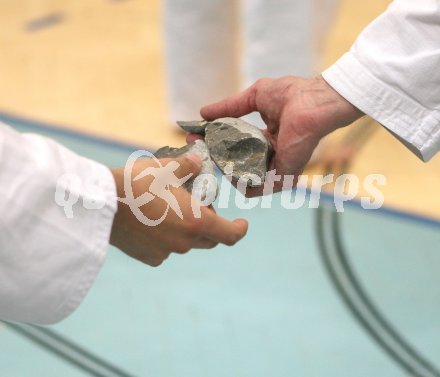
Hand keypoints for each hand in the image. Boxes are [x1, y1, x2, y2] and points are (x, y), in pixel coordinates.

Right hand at [109, 155, 247, 265]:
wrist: (100, 204)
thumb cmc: (136, 183)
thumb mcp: (165, 167)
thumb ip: (187, 166)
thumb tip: (198, 162)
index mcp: (196, 222)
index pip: (230, 235)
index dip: (240, 229)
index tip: (242, 223)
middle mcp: (184, 243)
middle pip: (209, 240)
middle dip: (211, 225)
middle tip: (198, 205)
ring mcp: (166, 252)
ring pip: (187, 244)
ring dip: (187, 230)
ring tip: (171, 210)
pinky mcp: (148, 257)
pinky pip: (166, 250)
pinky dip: (167, 238)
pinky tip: (153, 223)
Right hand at [195, 76, 363, 194]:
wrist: (313, 102)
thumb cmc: (290, 95)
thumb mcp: (254, 98)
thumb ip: (230, 106)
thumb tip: (202, 112)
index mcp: (266, 139)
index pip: (237, 148)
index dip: (216, 144)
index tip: (197, 138)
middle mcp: (270, 156)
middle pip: (238, 165)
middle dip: (216, 160)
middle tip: (198, 151)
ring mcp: (276, 168)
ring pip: (245, 180)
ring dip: (225, 173)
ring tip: (209, 160)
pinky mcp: (281, 177)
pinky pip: (256, 188)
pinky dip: (240, 185)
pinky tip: (225, 172)